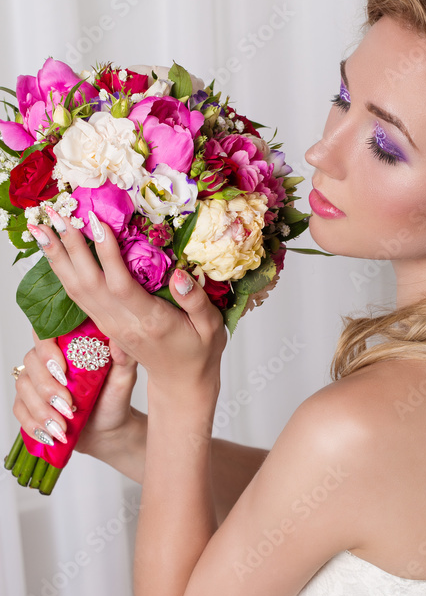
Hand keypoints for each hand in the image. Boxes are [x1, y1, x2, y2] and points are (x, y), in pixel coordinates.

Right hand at [13, 329, 137, 455]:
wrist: (109, 430)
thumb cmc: (114, 401)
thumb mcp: (124, 380)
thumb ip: (124, 359)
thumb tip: (119, 341)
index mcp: (68, 346)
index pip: (46, 333)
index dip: (47, 349)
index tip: (62, 370)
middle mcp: (48, 361)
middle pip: (31, 361)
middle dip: (47, 386)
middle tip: (68, 405)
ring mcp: (35, 382)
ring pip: (23, 387)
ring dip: (42, 409)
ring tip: (63, 426)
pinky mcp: (28, 403)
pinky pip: (19, 409)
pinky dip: (33, 424)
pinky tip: (50, 435)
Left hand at [28, 212, 226, 393]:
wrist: (181, 382)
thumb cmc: (200, 351)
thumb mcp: (211, 328)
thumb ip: (196, 301)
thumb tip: (179, 273)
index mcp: (151, 321)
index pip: (121, 285)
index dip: (107, 254)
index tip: (97, 222)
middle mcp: (123, 324)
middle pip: (88, 283)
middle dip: (70, 247)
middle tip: (57, 213)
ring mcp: (110, 325)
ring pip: (75, 289)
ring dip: (57, 257)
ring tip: (43, 227)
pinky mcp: (104, 324)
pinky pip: (77, 296)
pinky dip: (62, 271)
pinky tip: (54, 252)